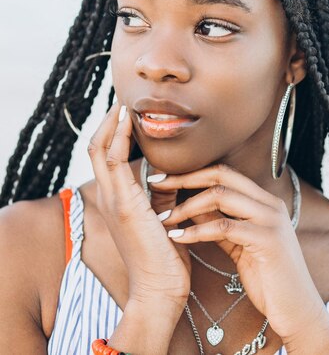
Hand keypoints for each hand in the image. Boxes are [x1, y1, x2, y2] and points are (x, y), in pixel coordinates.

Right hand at [87, 103, 190, 315]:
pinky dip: (120, 138)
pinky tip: (130, 122)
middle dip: (108, 123)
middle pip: (96, 148)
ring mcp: (113, 200)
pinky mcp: (124, 205)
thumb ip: (160, 191)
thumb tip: (168, 169)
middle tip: (122, 102)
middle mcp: (109, 197)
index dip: (114, 133)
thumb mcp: (161, 215)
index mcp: (117, 200)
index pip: (107, 157)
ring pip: (100, 150)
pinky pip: (115, 161)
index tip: (127, 113)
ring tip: (123, 104)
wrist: (160, 290)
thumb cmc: (164, 256)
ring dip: (111, 124)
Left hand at [149, 164, 328, 347]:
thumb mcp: (240, 244)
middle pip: (222, 175)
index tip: (164, 178)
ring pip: (221, 195)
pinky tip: (178, 237)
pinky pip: (224, 227)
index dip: (192, 172)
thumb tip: (189, 206)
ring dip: (187, 206)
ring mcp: (271, 220)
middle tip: (157, 184)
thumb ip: (220, 222)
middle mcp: (270, 204)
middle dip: (185, 178)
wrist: (298, 311)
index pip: (224, 172)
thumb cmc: (269, 279)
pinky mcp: (268, 240)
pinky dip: (197, 230)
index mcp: (264, 201)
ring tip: (165, 219)